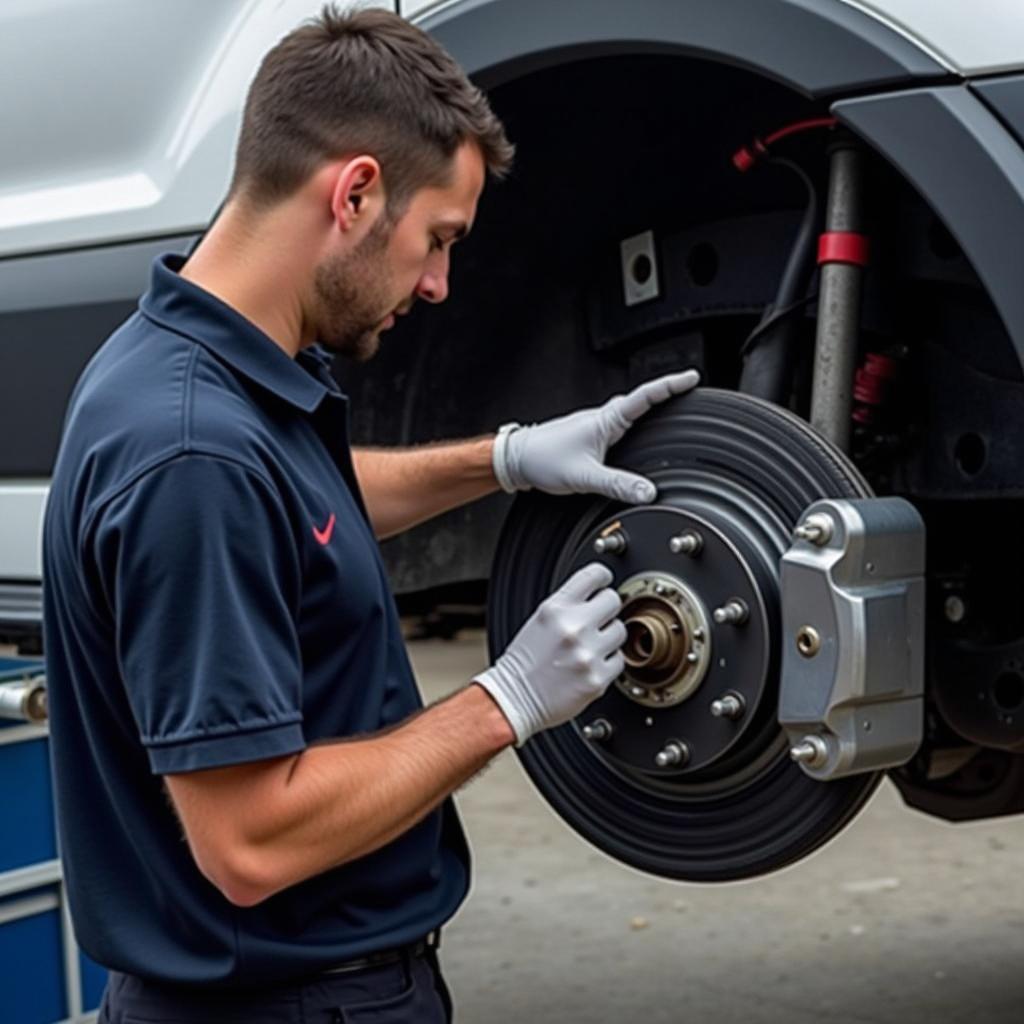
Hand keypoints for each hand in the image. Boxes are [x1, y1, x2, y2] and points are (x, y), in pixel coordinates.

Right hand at [474, 563, 625, 745]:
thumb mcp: (539, 621)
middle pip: (613, 600)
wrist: (514, 699)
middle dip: (607, 610)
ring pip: (620, 631)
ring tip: (590, 647)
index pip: (593, 576)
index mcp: (555, 609)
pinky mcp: (597, 678)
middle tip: (596, 621)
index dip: (603, 577)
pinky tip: (590, 665)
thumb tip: (597, 595)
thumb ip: (568, 606)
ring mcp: (587, 654)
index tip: (605, 581)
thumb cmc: (524, 662)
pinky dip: (608, 663)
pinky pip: (619, 660)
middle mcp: (573, 628)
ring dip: (609, 638)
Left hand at [492, 369, 699, 503]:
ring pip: (633, 412)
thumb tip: (647, 493)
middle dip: (669, 392)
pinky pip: (624, 424)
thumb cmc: (544, 459)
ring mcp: (598, 425)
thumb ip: (618, 485)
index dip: (670, 385)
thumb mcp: (585, 476)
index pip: (645, 397)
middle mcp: (604, 418)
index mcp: (606, 419)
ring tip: (677, 406)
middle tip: (692, 388)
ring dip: (654, 406)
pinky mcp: (593, 436)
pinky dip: (639, 422)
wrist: (518, 459)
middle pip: (644, 400)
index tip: (691, 378)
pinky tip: (644, 431)